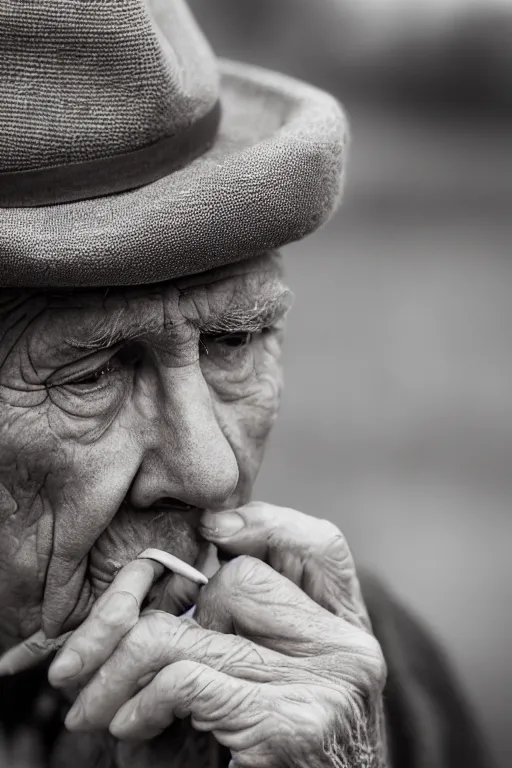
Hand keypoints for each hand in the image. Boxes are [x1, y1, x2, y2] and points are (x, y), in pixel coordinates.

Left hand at [49, 504, 386, 767]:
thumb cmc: (284, 760)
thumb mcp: (279, 680)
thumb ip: (260, 619)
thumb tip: (216, 528)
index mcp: (352, 631)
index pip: (320, 544)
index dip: (266, 526)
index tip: (210, 533)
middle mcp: (350, 650)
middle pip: (238, 581)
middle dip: (163, 615)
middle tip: (123, 658)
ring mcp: (327, 686)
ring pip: (193, 632)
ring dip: (125, 668)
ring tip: (100, 700)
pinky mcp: (293, 726)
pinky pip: (185, 682)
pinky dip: (141, 701)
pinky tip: (129, 724)